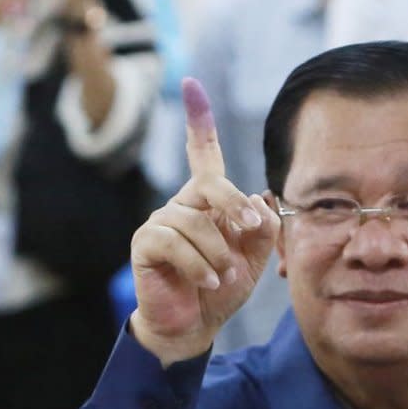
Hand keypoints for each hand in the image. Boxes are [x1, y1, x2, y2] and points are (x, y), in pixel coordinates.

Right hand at [129, 78, 280, 365]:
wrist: (196, 324)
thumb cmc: (223, 285)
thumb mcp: (254, 256)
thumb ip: (262, 227)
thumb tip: (260, 196)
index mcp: (207, 200)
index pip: (203, 154)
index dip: (199, 120)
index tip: (191, 84)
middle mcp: (182, 203)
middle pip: (211, 184)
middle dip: (235, 206)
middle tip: (251, 227)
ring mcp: (161, 221)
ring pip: (197, 222)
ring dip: (220, 253)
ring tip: (224, 276)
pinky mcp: (145, 243)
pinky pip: (177, 243)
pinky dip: (201, 266)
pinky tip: (209, 281)